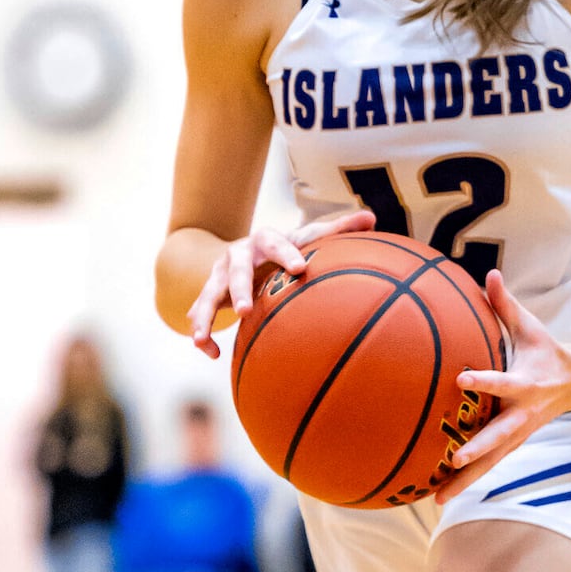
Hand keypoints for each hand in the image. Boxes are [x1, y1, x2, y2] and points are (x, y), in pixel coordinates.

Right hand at [185, 208, 375, 358]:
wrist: (243, 252)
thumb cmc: (285, 248)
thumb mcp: (305, 238)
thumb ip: (336, 230)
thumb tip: (372, 218)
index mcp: (264, 240)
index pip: (275, 241)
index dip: (286, 253)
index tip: (299, 268)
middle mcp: (237, 255)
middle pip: (236, 268)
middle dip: (239, 289)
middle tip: (247, 311)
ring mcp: (219, 275)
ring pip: (208, 294)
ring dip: (205, 316)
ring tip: (203, 340)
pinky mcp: (208, 294)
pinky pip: (199, 313)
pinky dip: (202, 332)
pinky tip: (210, 353)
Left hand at [434, 270, 570, 502]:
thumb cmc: (544, 349)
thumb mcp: (530, 325)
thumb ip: (506, 303)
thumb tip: (491, 273)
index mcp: (526, 383)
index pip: (502, 382)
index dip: (484, 380)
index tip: (461, 377)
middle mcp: (522, 414)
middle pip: (499, 436)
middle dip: (478, 448)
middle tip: (455, 457)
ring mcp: (518, 434)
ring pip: (492, 461)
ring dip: (466, 479)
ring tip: (437, 497)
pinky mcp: (512, 444)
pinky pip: (488, 465)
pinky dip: (466, 481)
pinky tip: (439, 495)